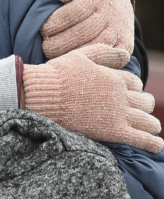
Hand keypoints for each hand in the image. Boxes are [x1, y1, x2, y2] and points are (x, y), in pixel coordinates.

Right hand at [23, 46, 163, 152]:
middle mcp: (121, 95)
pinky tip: (156, 145)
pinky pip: (142, 139)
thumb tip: (126, 55)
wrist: (45, 94)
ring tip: (151, 128)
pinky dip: (153, 143)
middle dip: (144, 105)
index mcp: (114, 77)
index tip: (128, 92)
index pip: (135, 83)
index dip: (134, 88)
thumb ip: (105, 53)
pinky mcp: (113, 131)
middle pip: (145, 102)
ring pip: (148, 121)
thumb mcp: (81, 55)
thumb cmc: (59, 74)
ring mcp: (118, 114)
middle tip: (140, 109)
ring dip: (151, 124)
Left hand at [41, 0, 133, 58]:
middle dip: (60, 41)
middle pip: (83, 32)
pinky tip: (71, 61)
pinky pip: (108, 58)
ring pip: (95, 46)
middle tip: (45, 46)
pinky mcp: (125, 45)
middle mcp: (112, 13)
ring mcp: (120, 30)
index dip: (55, 23)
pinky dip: (89, 60)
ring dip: (71, 53)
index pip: (74, 12)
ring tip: (53, 54)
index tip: (42, 29)